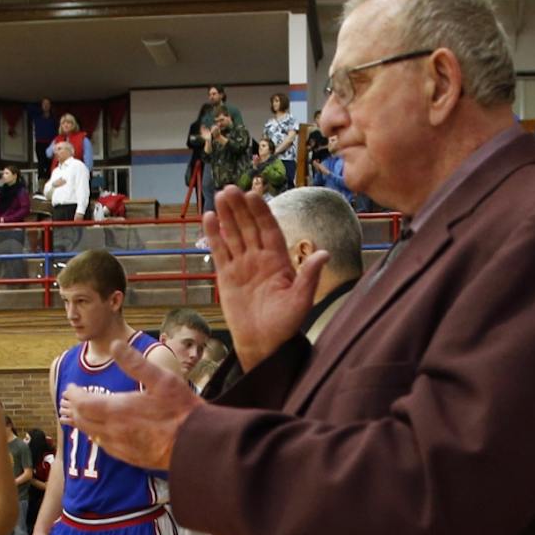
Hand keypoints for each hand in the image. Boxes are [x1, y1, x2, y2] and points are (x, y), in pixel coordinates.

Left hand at [65, 355, 200, 471]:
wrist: (196, 445)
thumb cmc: (182, 410)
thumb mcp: (162, 379)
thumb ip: (136, 363)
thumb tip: (116, 344)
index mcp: (118, 410)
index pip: (83, 403)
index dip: (73, 395)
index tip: (70, 388)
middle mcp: (114, 431)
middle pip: (83, 420)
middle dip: (73, 409)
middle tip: (69, 400)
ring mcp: (121, 447)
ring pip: (92, 435)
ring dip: (82, 423)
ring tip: (76, 416)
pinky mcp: (130, 457)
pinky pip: (105, 446)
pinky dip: (96, 436)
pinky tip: (99, 433)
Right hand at [203, 186, 328, 368]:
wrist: (263, 345)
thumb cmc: (285, 325)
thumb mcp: (300, 301)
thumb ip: (309, 276)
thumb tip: (325, 254)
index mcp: (278, 260)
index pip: (269, 229)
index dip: (261, 212)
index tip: (253, 195)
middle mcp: (259, 258)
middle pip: (249, 227)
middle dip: (241, 208)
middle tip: (231, 189)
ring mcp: (242, 265)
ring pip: (233, 234)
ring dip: (227, 215)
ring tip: (220, 195)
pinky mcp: (226, 276)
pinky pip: (219, 251)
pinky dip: (214, 235)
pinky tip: (209, 218)